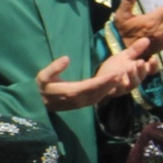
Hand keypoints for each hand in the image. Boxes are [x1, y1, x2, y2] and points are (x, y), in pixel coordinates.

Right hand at [37, 39, 151, 110]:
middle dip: (113, 83)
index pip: (93, 85)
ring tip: (121, 77)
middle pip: (100, 91)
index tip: (117, 73)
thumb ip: (54, 67)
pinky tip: (111, 86)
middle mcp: (78, 100)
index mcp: (71, 92)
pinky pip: (97, 99)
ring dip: (111, 88)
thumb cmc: (40, 87)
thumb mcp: (43, 75)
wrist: (36, 103)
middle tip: (126, 73)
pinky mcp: (81, 104)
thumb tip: (66, 58)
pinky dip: (105, 92)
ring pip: (100, 96)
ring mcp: (80, 104)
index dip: (106, 80)